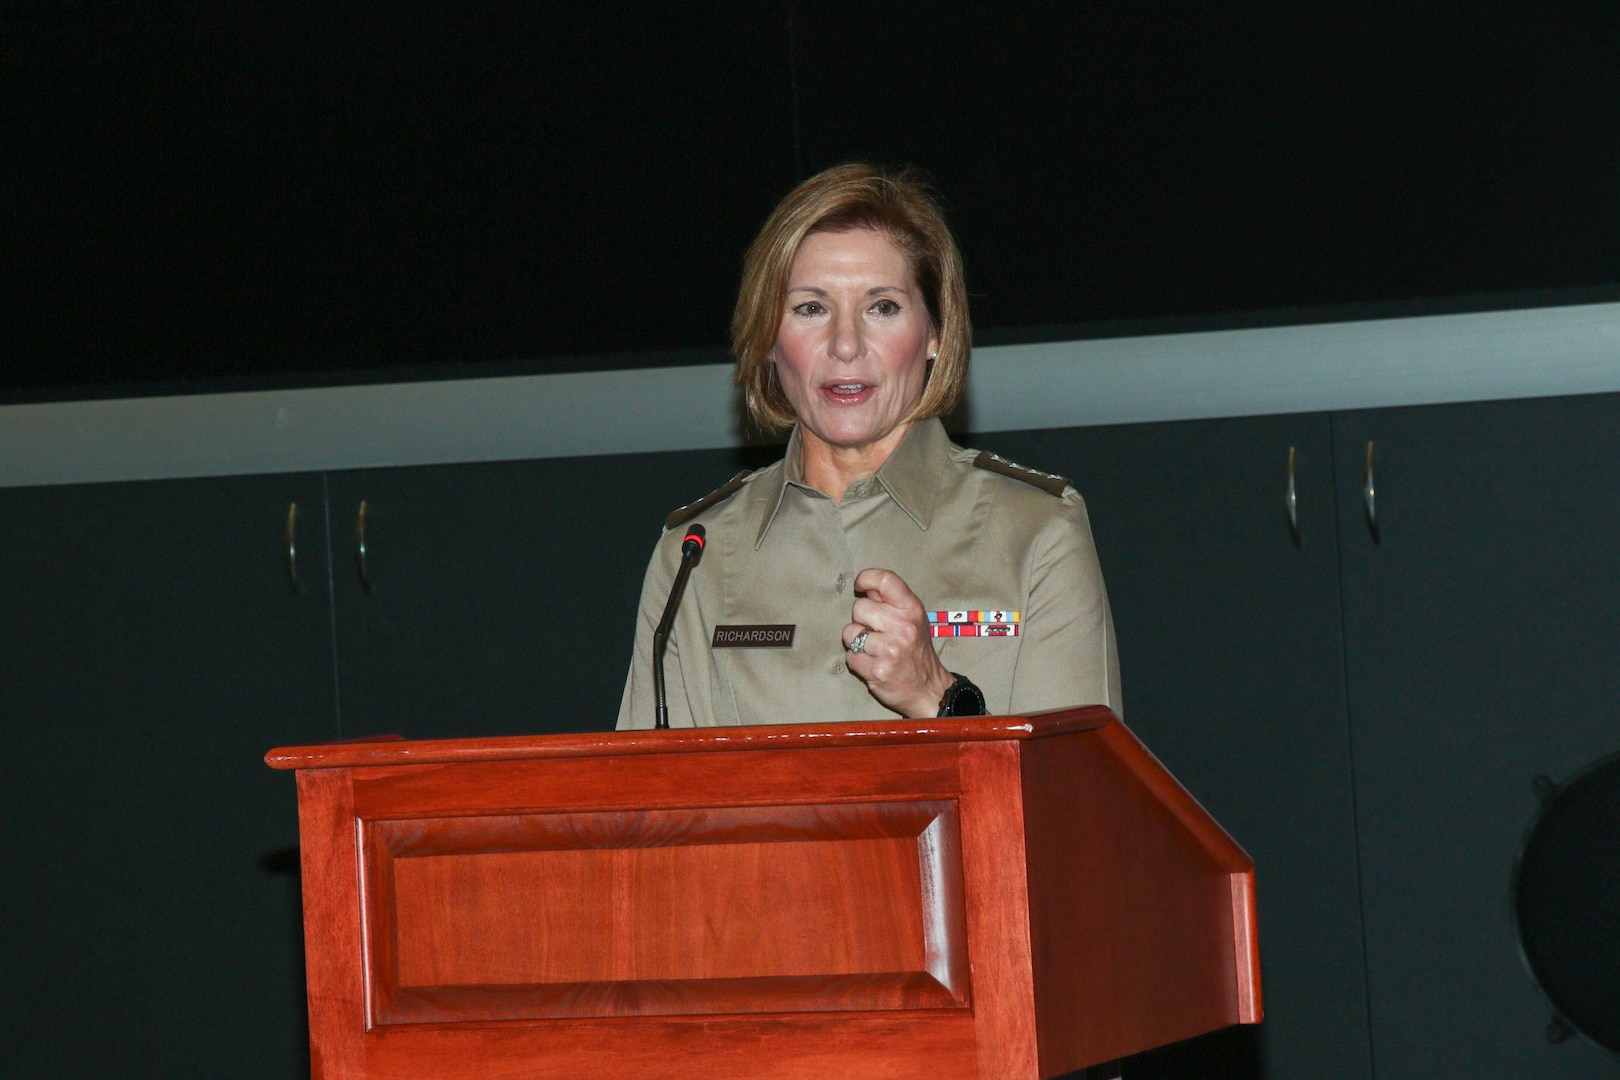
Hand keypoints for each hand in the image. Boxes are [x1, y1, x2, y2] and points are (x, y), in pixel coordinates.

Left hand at [841, 568, 955, 717]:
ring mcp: (891, 650)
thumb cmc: (917, 651)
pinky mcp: (878, 671)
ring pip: (850, 633)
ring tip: (873, 649)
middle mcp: (903, 627)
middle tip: (875, 632)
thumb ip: (890, 601)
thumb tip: (866, 586)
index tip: (860, 587)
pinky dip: (857, 661)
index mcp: (912, 609)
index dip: (866, 578)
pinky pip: (850, 656)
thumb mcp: (914, 619)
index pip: (885, 580)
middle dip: (861, 619)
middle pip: (859, 607)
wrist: (930, 689)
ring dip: (856, 642)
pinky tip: (872, 663)